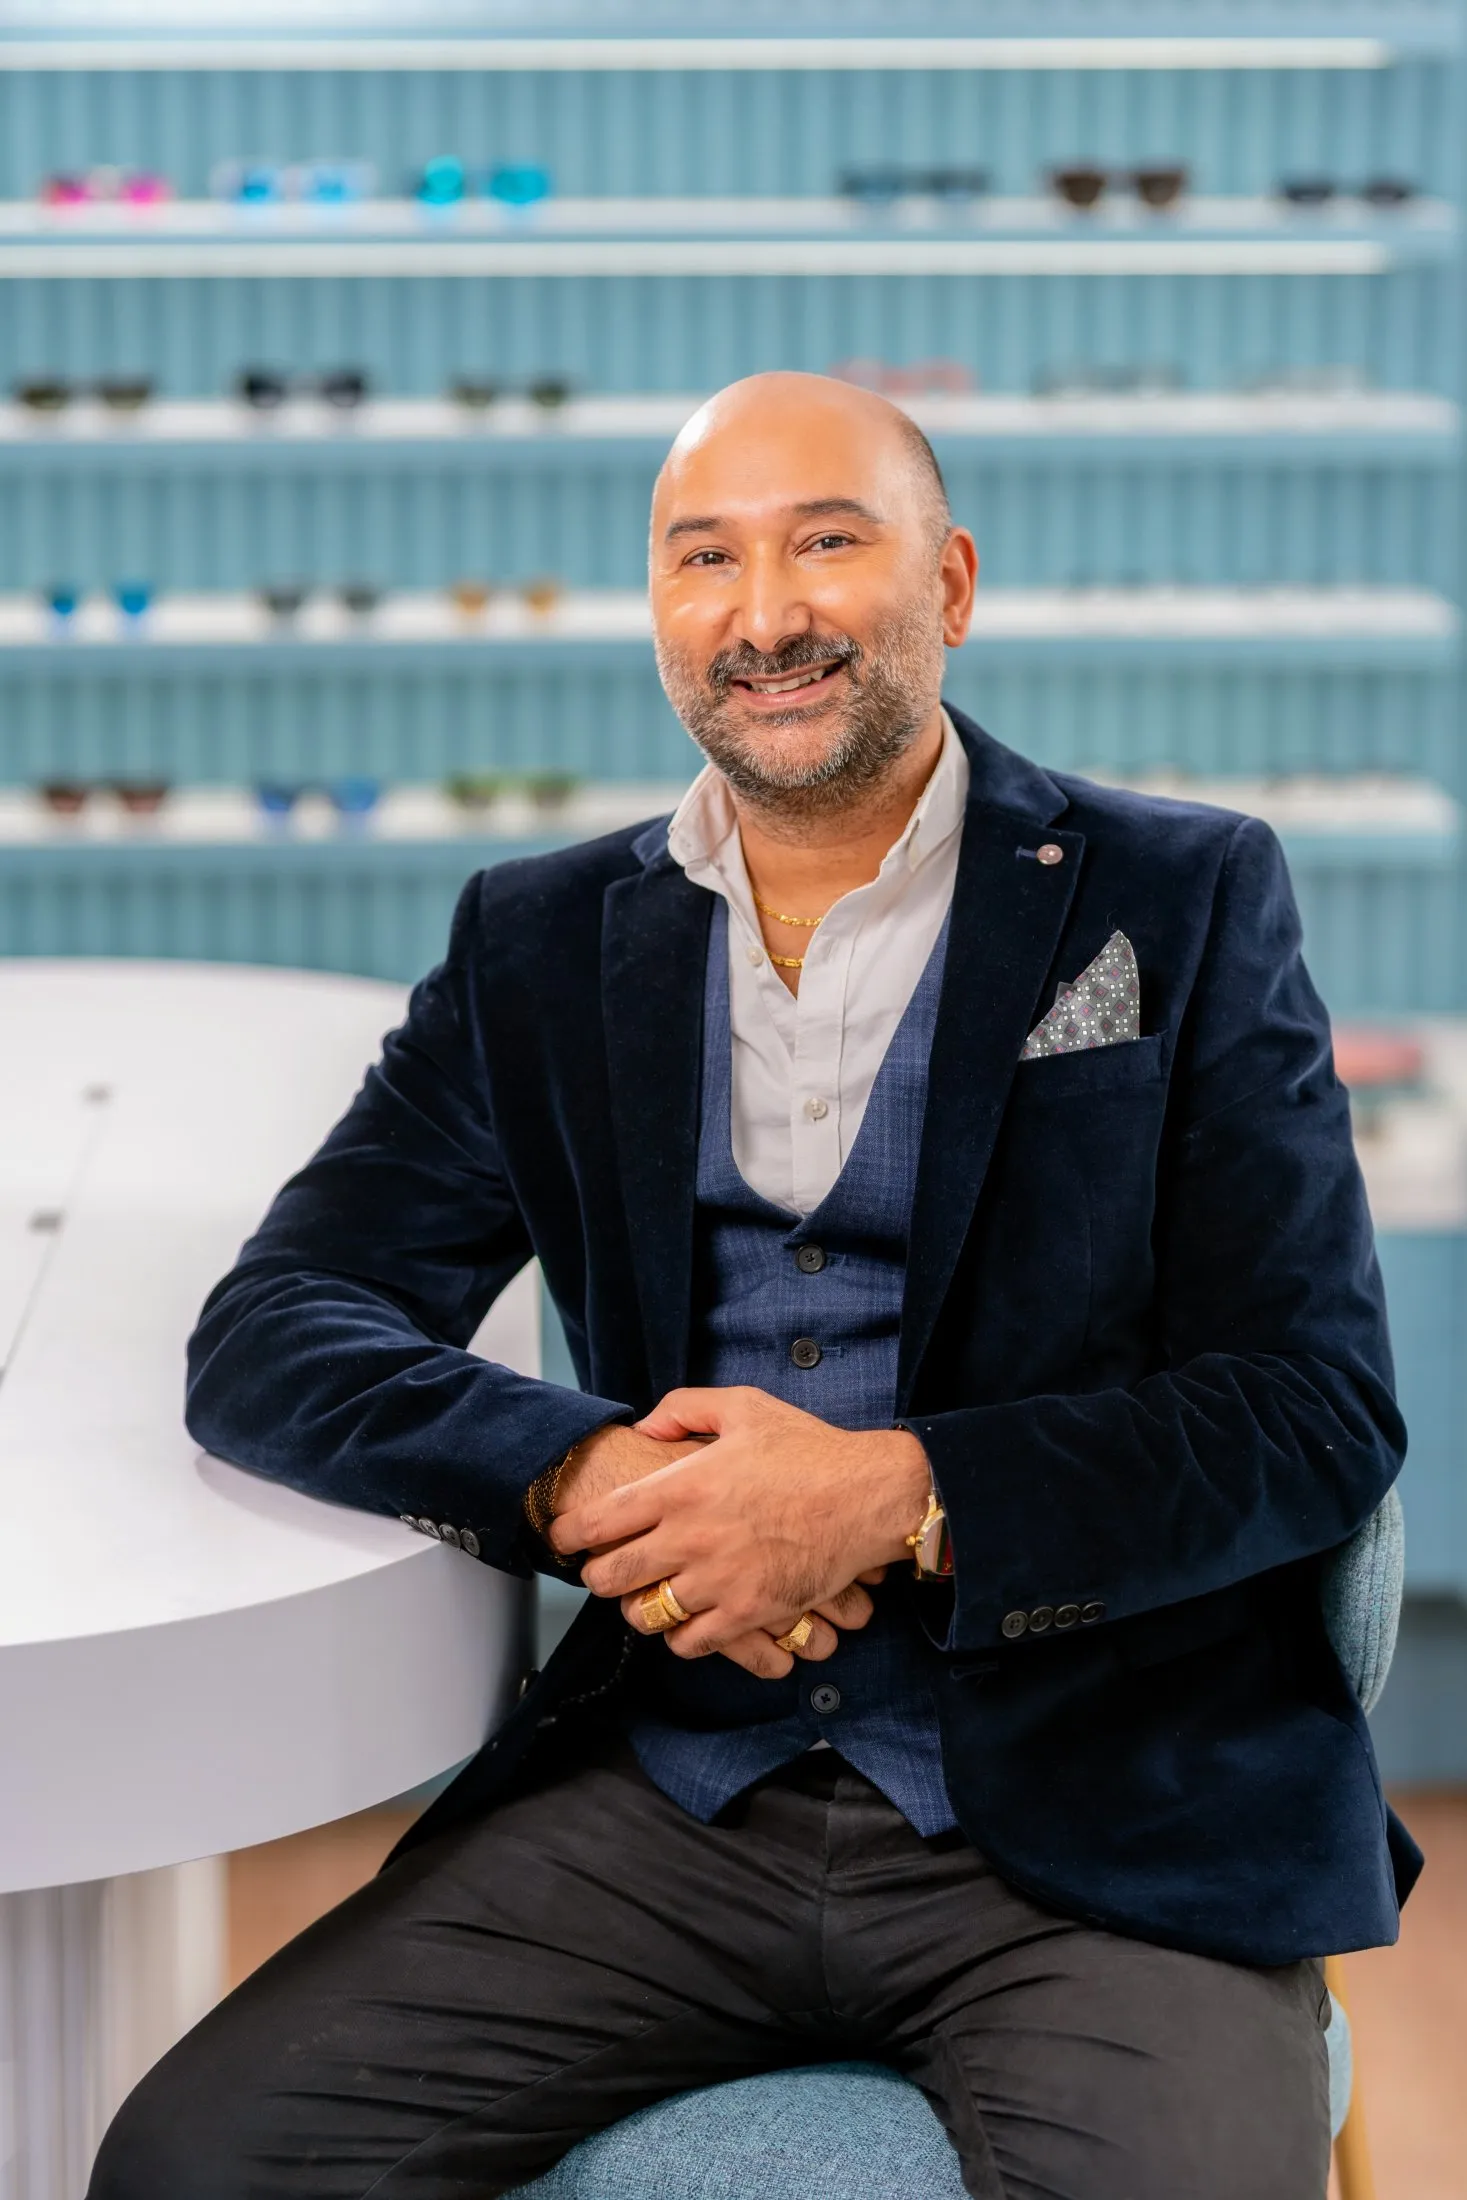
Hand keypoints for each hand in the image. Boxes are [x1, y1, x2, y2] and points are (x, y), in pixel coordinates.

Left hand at [549, 1387, 931, 1675]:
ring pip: (646, 1615)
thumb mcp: (744, 1406)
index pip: (599, 1521)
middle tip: (603, 1571)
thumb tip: (644, 1426)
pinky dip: (681, 1637)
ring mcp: (718, 1580)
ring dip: (638, 1609)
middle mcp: (690, 1537)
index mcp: (681, 1487)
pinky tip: (688, 1621)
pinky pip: (690, 1643)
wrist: (867, 1495)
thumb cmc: (808, 1449)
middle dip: (597, 1576)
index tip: (563, 1538)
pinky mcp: (748, 1613)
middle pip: (611, 1576)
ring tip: (645, 1599)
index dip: (569, 1534)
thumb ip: (684, 1408)